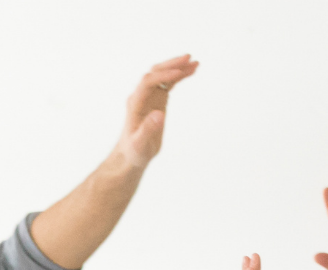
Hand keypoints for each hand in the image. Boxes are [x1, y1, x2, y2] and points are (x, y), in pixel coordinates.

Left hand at [116, 54, 198, 168]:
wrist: (131, 154)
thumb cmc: (134, 151)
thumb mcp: (140, 144)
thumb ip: (148, 129)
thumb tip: (160, 114)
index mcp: (135, 103)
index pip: (148, 81)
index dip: (162, 75)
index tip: (178, 73)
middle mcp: (142, 95)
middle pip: (155, 72)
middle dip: (171, 65)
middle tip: (189, 58)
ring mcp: (150, 96)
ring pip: (163, 75)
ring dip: (178, 68)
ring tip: (195, 63)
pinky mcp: (158, 99)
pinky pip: (169, 84)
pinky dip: (180, 77)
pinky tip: (191, 72)